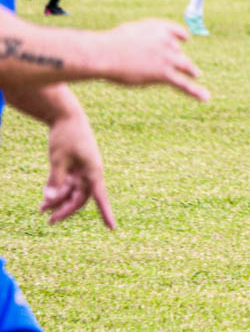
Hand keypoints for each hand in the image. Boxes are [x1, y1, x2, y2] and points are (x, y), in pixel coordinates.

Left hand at [40, 104, 114, 228]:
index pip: (100, 197)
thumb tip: (49, 200)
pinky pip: (67, 185)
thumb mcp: (58, 159)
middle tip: (49, 221)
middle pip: (80, 199)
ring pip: (72, 193)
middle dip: (65, 210)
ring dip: (58, 202)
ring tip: (41, 210)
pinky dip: (57, 192)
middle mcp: (90, 173)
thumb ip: (55, 181)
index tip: (112, 228)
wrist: (67, 117)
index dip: (106, 213)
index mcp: (93, 171)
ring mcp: (82, 170)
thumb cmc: (66, 136)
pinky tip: (45, 198)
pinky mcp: (75, 167)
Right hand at [99, 20, 208, 100]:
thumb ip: (140, 38)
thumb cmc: (109, 44)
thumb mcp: (128, 33)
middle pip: (178, 52)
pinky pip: (183, 84)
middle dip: (179, 58)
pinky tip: (205, 97)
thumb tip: (137, 45)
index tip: (185, 39)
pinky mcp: (163, 74)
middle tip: (184, 63)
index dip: (180, 37)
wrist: (105, 53)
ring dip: (191, 70)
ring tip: (196, 75)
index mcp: (158, 28)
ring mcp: (167, 58)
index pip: (176, 32)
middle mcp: (166, 41)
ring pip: (184, 66)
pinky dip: (195, 92)